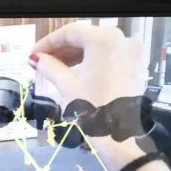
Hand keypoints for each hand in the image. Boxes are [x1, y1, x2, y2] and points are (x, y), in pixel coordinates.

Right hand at [31, 23, 147, 169]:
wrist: (122, 137)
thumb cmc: (93, 109)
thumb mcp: (66, 84)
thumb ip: (48, 66)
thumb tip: (34, 58)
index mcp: (104, 40)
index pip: (70, 32)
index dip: (47, 42)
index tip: (33, 54)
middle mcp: (122, 40)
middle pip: (84, 38)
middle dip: (61, 49)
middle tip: (41, 62)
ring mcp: (133, 53)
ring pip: (97, 47)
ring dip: (75, 55)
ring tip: (55, 68)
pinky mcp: (137, 66)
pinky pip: (109, 56)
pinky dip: (92, 61)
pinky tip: (76, 72)